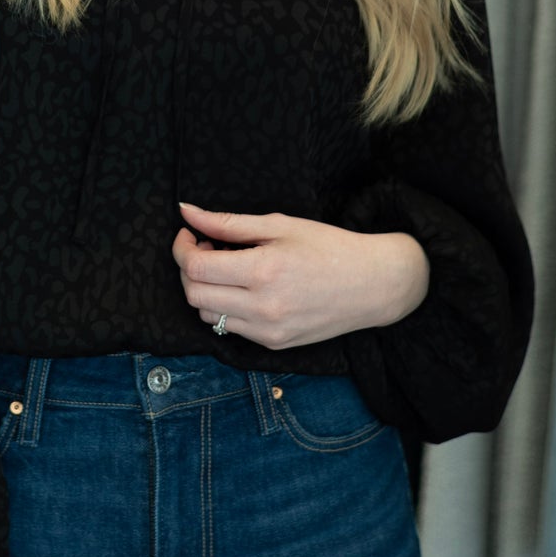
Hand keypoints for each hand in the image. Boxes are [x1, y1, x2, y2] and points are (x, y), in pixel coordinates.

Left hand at [172, 200, 429, 349]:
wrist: (372, 285)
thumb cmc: (329, 247)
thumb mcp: (280, 225)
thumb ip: (228, 222)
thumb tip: (186, 211)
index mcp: (263, 271)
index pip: (195, 268)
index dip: (182, 248)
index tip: (191, 233)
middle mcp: (262, 307)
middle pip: (193, 295)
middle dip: (189, 269)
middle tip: (207, 247)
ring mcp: (268, 331)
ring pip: (207, 316)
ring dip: (206, 291)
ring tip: (228, 268)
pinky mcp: (274, 345)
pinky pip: (231, 329)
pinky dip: (225, 308)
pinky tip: (244, 289)